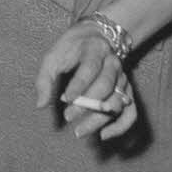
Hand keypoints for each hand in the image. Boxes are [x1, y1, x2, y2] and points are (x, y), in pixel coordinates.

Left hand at [35, 21, 137, 141]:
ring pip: (118, 102)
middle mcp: (113, 63)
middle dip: (87, 104)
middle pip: (106, 85)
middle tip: (68, 116)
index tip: (66, 98)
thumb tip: (41, 105)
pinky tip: (103, 135)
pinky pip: (131, 112)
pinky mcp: (127, 91)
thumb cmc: (71, 48)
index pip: (90, 68)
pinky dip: (120, 127)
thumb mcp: (53, 55)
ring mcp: (123, 78)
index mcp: (94, 49)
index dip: (79, 84)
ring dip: (99, 119)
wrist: (97, 36)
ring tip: (79, 130)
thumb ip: (45, 79)